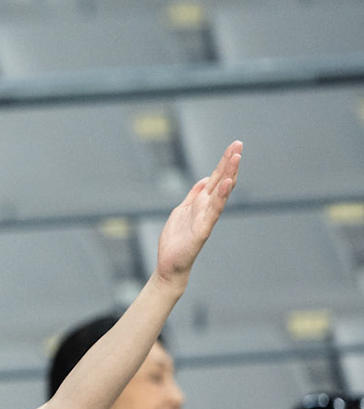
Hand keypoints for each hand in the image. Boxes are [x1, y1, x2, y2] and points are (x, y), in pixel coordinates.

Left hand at [155, 140, 241, 284]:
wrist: (170, 265)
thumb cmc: (177, 240)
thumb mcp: (182, 210)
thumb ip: (194, 196)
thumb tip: (206, 180)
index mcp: (202, 202)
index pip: (216, 178)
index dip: (224, 162)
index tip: (234, 145)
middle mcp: (207, 207)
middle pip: (221, 180)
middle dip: (229, 162)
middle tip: (238, 144)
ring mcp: (207, 217)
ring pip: (221, 192)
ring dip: (229, 174)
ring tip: (236, 157)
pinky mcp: (203, 229)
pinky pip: (214, 210)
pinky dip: (221, 196)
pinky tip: (227, 183)